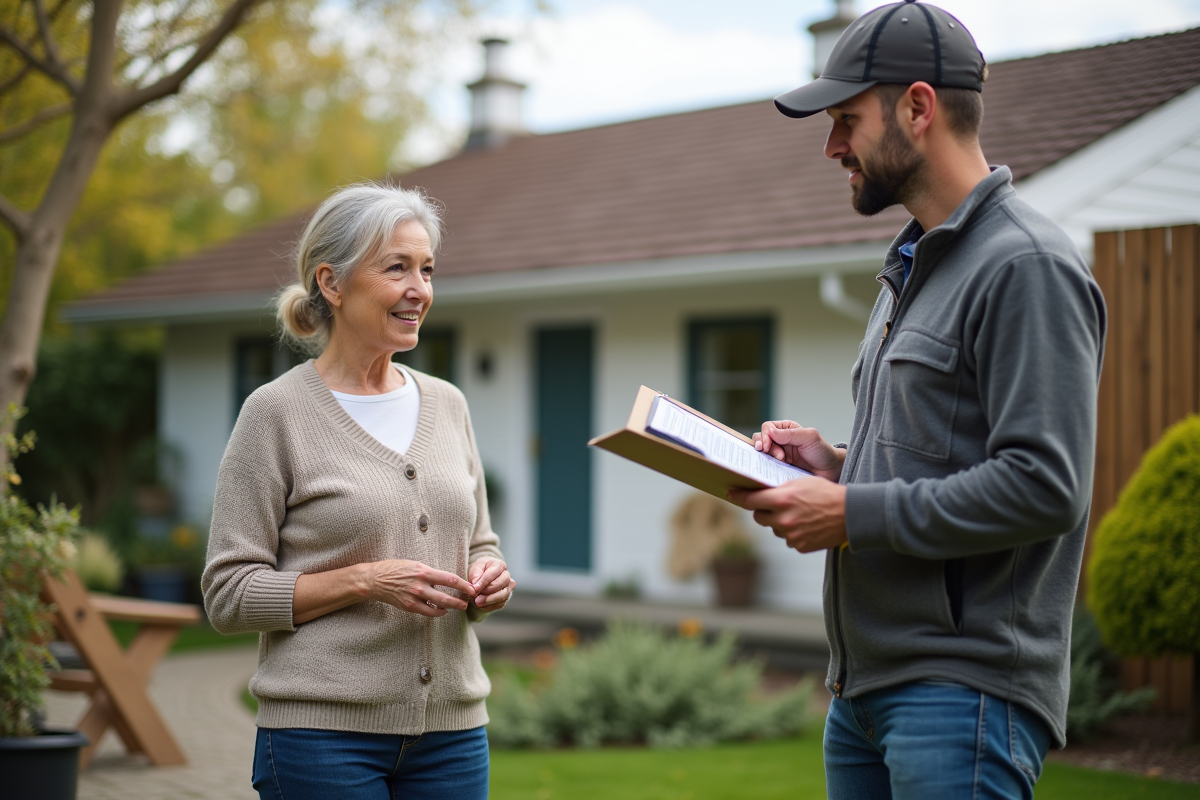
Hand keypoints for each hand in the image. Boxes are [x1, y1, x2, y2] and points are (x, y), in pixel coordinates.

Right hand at [367, 559, 476, 617]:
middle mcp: (420, 585)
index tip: (472, 588)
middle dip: (459, 602)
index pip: (450, 579)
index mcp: (424, 572)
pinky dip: (436, 612)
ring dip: (450, 608)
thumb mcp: (416, 565)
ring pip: (438, 607)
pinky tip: (440, 609)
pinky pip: (427, 612)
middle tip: (467, 603)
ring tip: (456, 607)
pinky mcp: (409, 606)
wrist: (376, 579)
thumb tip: (446, 580)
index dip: (463, 585)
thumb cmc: (396, 569)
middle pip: (446, 597)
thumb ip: (430, 573)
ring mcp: (414, 598)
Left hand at [468, 557, 514, 610]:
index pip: (493, 574)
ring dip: (490, 600)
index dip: (483, 582)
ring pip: (503, 595)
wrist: (483, 576)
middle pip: (500, 584)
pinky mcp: (506, 597)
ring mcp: (508, 587)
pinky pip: (500, 603)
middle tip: (476, 597)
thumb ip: (475, 576)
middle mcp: (507, 576)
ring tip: (478, 603)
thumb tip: (475, 587)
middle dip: (487, 591)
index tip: (475, 588)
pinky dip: (490, 606)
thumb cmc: (480, 571)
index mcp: (500, 565)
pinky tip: (481, 605)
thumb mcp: (475, 569)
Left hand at [728, 478, 847, 552]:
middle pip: (758, 517)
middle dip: (762, 510)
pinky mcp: (798, 546)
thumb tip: (761, 491)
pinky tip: (805, 524)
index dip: (739, 497)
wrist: (850, 514)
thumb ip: (779, 488)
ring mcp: (790, 535)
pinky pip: (787, 538)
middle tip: (772, 504)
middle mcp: (783, 519)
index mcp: (782, 500)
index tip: (732, 494)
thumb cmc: (826, 494)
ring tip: (798, 513)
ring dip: (779, 521)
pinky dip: (791, 532)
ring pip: (773, 528)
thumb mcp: (801, 482)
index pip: (750, 501)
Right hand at [753, 421, 844, 481]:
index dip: (765, 436)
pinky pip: (766, 464)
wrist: (829, 471)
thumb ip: (790, 434)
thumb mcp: (809, 438)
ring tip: (780, 461)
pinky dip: (766, 465)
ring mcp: (778, 453)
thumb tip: (769, 432)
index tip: (767, 447)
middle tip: (778, 456)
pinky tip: (774, 468)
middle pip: (760, 439)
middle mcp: (780, 440)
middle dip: (765, 447)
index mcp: (786, 429)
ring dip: (766, 457)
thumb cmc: (822, 452)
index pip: (767, 427)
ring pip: (761, 452)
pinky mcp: (778, 466)